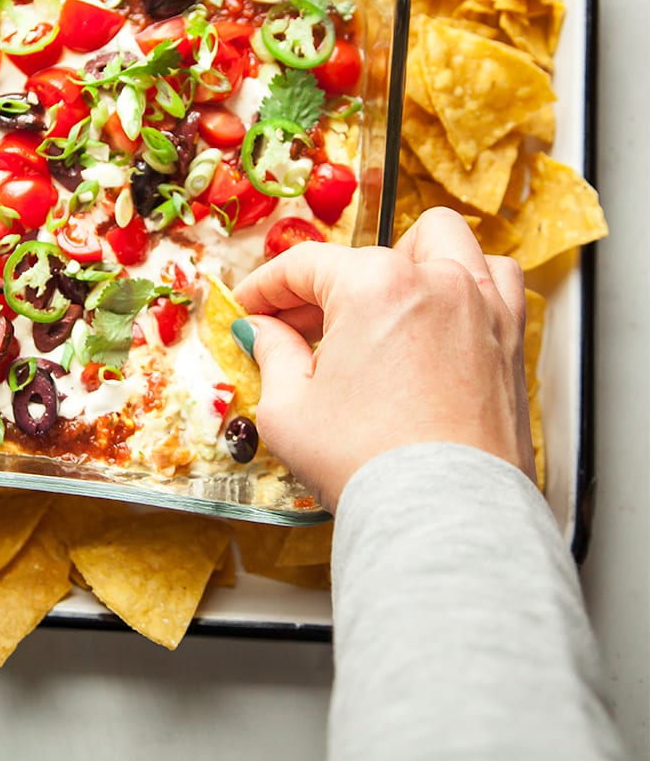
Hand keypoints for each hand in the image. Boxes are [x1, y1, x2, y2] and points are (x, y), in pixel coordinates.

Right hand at [231, 207, 531, 511]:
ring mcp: (482, 307)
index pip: (304, 265)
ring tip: (381, 299)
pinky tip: (439, 315)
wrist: (443, 515)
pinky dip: (466, 283)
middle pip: (369, 255)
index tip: (249, 309)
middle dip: (329, 283)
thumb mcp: (289, 408)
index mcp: (375, 284)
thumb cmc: (369, 462)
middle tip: (300, 324)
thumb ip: (273, 354)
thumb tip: (263, 333)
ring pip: (445, 245)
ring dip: (407, 260)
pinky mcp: (511, 341)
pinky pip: (494, 282)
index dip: (265, 287)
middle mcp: (436, 281)